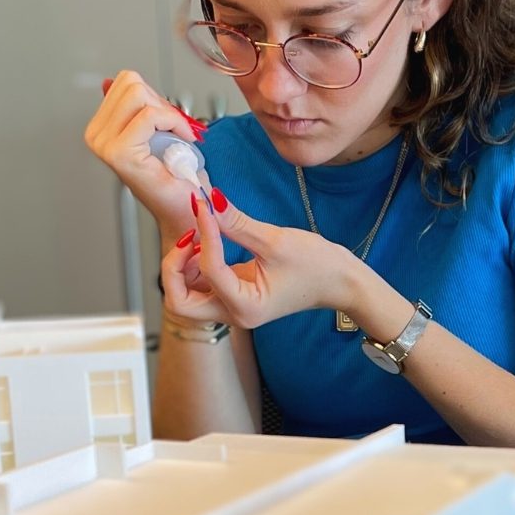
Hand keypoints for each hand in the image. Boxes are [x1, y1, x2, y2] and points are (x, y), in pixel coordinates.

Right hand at [83, 71, 206, 238]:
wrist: (187, 207)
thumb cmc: (175, 175)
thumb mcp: (153, 128)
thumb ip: (132, 106)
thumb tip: (110, 82)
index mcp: (100, 128)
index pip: (125, 81)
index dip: (156, 97)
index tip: (166, 122)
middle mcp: (96, 136)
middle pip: (131, 84)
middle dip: (161, 104)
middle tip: (172, 131)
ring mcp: (105, 144)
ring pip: (139, 94)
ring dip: (168, 114)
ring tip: (173, 138)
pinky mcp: (120, 152)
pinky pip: (150, 115)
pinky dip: (174, 123)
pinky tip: (180, 142)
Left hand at [163, 191, 355, 329]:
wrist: (339, 283)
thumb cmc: (318, 267)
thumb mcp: (276, 241)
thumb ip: (236, 222)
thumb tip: (208, 199)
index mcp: (245, 307)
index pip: (208, 270)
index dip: (204, 234)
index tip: (205, 205)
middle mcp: (234, 315)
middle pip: (178, 302)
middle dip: (174, 268)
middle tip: (190, 237)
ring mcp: (231, 308)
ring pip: (184, 297)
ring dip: (182, 267)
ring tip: (200, 237)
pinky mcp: (233, 297)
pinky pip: (199, 286)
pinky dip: (195, 266)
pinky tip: (209, 242)